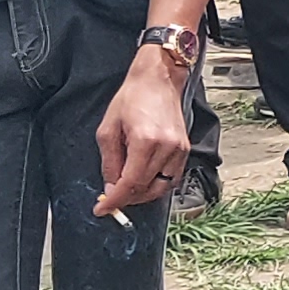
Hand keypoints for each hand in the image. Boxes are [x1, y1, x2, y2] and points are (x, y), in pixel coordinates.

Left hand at [93, 50, 193, 216]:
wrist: (158, 80)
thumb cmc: (132, 98)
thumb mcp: (108, 129)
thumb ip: (109, 162)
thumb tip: (110, 187)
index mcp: (145, 141)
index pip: (130, 183)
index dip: (115, 201)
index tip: (102, 209)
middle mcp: (167, 148)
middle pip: (146, 189)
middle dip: (126, 199)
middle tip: (111, 199)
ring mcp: (179, 149)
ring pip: (161, 188)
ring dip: (142, 195)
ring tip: (126, 190)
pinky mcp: (185, 149)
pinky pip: (172, 178)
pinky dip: (157, 185)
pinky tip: (144, 180)